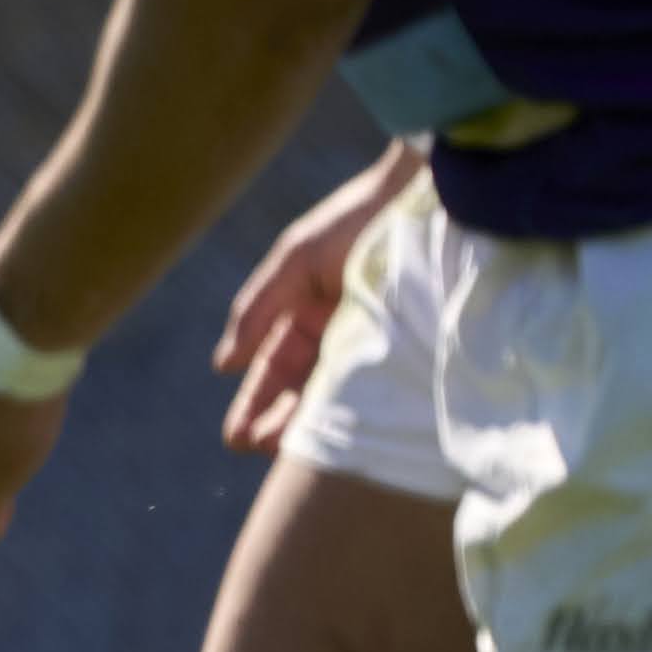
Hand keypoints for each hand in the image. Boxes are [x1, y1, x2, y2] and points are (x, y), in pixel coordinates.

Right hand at [214, 145, 415, 455]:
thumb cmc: (356, 220)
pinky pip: (383, 388)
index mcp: (306, 312)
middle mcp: (339, 333)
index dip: (255, 402)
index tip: (237, 437)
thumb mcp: (296, 258)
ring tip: (295, 454)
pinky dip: (362, 412)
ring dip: (315, 424)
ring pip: (340, 395)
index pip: (274, 367)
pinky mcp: (416, 348)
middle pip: (303, 390)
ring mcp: (378, 343)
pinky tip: (344, 435)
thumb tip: (223, 363)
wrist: (428, 197)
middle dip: (279, 422)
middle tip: (261, 452)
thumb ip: (258, 307)